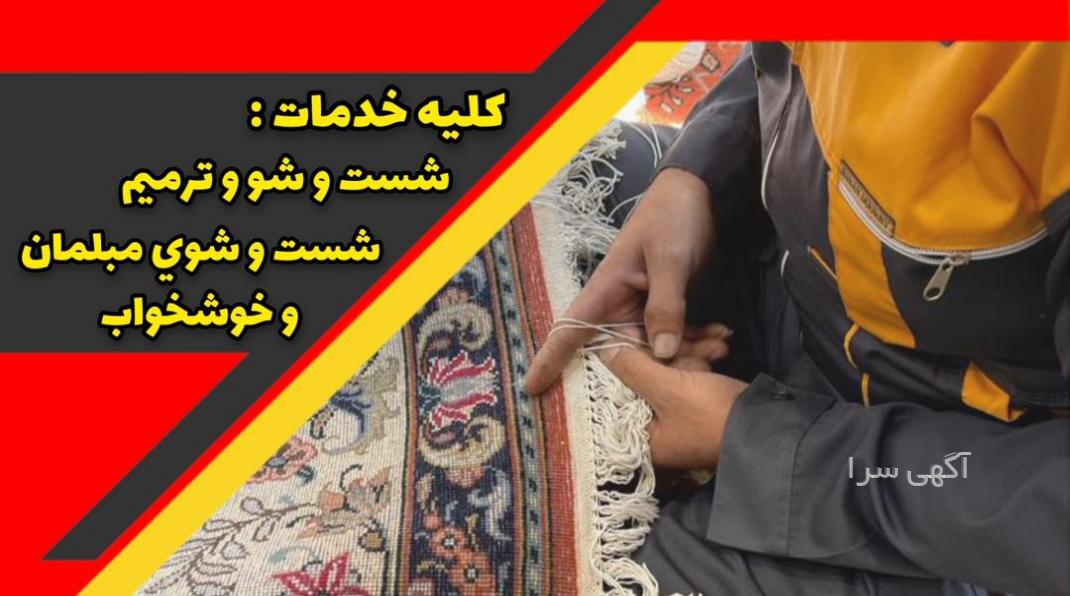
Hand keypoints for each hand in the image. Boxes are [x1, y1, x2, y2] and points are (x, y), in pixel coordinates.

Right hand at [523, 167, 718, 394]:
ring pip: (657, 351)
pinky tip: (722, 336)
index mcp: (606, 291)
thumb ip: (666, 306)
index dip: (549, 360)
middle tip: (705, 362)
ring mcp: (644, 310)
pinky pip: (677, 338)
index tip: (532, 390)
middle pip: (626, 355)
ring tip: (721, 345)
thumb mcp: (669, 259)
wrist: (699, 191)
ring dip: (689, 354)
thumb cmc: (672, 216)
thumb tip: (662, 352)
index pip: (569, 330)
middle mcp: (620, 307)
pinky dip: (698, 341)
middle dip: (662, 367)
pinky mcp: (667, 310)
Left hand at [599, 328, 747, 469]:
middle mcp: (656, 431)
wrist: (773, 428)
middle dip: (672, 355)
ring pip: (670, 373)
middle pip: (646, 380)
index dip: (628, 361)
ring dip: (694, 354)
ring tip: (718, 347)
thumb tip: (603, 350)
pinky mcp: (698, 405)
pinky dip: (703, 362)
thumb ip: (633, 368)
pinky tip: (720, 348)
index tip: (637, 334)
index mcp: (642, 438)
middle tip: (692, 342)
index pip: (618, 393)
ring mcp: (678, 418)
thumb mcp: (670, 389)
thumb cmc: (714, 416)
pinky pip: (690, 377)